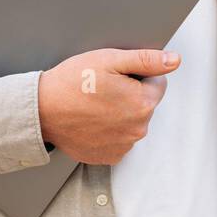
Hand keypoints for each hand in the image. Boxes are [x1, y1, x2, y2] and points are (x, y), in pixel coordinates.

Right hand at [37, 47, 180, 165]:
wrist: (41, 110)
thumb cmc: (72, 82)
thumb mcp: (110, 60)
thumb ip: (146, 60)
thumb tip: (174, 61)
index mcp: (143, 104)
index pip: (157, 84)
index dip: (137, 76)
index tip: (115, 77)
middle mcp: (138, 129)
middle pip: (144, 104)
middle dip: (129, 95)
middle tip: (102, 88)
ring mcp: (123, 146)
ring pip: (131, 122)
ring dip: (119, 113)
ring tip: (94, 104)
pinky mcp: (109, 156)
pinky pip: (118, 139)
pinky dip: (109, 130)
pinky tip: (91, 120)